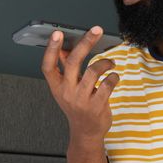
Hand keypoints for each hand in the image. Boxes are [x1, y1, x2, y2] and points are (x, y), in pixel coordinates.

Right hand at [41, 26, 118, 141]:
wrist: (86, 132)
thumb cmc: (77, 106)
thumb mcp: (67, 88)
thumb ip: (66, 69)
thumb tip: (65, 48)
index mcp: (57, 86)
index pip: (48, 65)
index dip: (51, 49)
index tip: (57, 33)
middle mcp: (67, 92)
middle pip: (73, 62)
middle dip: (85, 43)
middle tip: (96, 30)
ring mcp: (81, 99)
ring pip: (93, 71)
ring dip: (105, 63)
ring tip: (110, 63)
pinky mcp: (97, 105)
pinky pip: (107, 84)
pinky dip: (113, 77)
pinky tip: (114, 76)